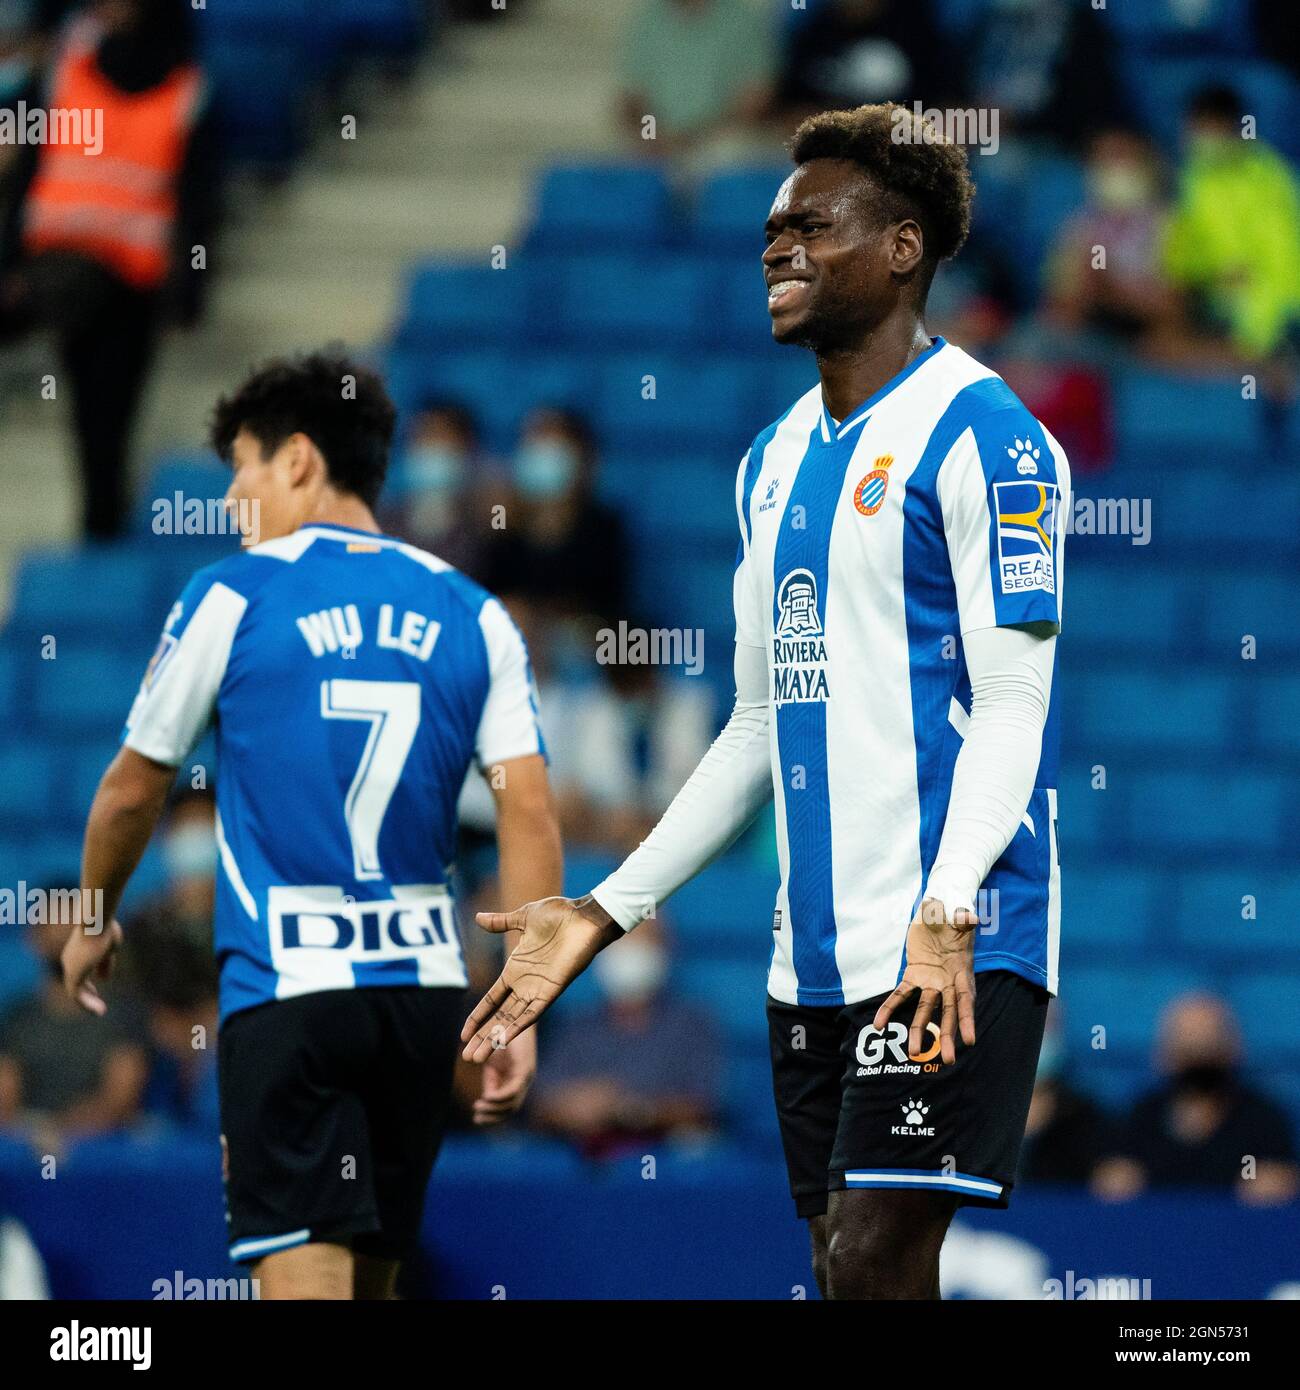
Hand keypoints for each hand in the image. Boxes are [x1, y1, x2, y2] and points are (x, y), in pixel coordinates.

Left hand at [61, 919, 122, 1016]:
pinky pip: (76, 995)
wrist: (96, 922)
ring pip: (75, 990)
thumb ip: (105, 963)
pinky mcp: (73, 975)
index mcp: (78, 950)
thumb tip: (104, 979)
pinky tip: (100, 1009)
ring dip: (87, 1002)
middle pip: (75, 980)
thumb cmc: (105, 929)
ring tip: (100, 1011)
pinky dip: (87, 1004)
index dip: (93, 974)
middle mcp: (70, 959)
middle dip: (87, 991)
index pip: (84, 966)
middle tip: (97, 1002)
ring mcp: (70, 968)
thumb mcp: (110, 947)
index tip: (104, 979)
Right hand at [461, 895, 621, 1061]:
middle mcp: (525, 984)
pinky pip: (533, 1013)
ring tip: (479, 1057)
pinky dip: (519, 1026)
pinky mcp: (553, 990)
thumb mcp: (522, 918)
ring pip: (512, 1021)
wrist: (584, 915)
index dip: (478, 1016)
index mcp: (516, 970)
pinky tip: (505, 1039)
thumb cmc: (559, 914)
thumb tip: (478, 918)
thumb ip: (500, 923)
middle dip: (483, 1037)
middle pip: (499, 1017)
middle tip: (467, 1057)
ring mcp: (538, 989)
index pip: (491, 999)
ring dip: (495, 1038)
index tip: (464, 1034)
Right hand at [473, 1029, 536, 1126]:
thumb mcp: (493, 1063)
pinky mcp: (525, 1067)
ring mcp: (526, 1075)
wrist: (511, 1015)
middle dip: (493, 1117)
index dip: (492, 1114)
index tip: (476, 1117)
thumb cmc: (501, 1037)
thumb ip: (492, 1079)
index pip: (507, 1105)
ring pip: (513, 1103)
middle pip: (511, 1108)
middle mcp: (523, 1080)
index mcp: (515, 1079)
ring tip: (478, 1108)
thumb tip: (487, 1098)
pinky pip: (513, 1090)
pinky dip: (499, 1098)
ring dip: (494, 1110)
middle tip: (476, 1118)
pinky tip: (486, 1098)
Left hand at [872, 898, 975, 1064]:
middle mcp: (948, 980)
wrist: (937, 908)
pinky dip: (890, 1009)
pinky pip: (901, 995)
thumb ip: (961, 917)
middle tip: (947, 1060)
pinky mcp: (913, 975)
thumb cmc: (951, 911)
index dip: (967, 1018)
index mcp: (962, 969)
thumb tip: (970, 917)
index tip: (970, 1040)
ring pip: (925, 1010)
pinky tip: (879, 1024)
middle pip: (948, 1012)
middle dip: (947, 1035)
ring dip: (920, 1030)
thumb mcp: (956, 912)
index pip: (966, 997)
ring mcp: (931, 980)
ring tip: (913, 1052)